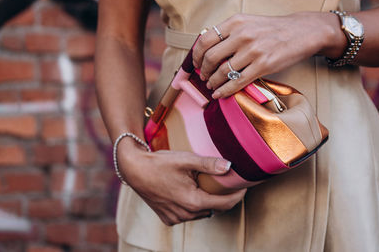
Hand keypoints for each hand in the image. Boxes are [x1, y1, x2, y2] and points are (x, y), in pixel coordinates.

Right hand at [117, 140, 246, 225]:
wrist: (133, 169)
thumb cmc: (159, 163)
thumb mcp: (186, 160)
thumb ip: (209, 164)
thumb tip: (230, 166)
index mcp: (193, 202)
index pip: (225, 204)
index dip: (237, 196)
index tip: (245, 187)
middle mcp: (185, 214)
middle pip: (214, 210)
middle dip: (224, 199)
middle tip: (229, 184)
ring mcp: (175, 218)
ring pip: (201, 213)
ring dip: (208, 203)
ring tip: (210, 187)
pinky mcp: (167, 218)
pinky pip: (188, 215)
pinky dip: (194, 206)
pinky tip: (192, 193)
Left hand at [192, 12, 345, 98]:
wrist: (302, 31)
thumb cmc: (273, 29)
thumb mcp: (248, 22)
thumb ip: (229, 33)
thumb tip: (208, 50)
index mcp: (236, 22)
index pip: (205, 40)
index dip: (197, 55)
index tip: (196, 64)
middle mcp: (242, 35)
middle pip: (211, 57)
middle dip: (203, 71)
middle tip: (203, 77)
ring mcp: (253, 51)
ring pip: (223, 72)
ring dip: (213, 82)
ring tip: (212, 86)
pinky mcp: (263, 65)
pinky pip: (238, 82)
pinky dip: (225, 91)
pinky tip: (220, 94)